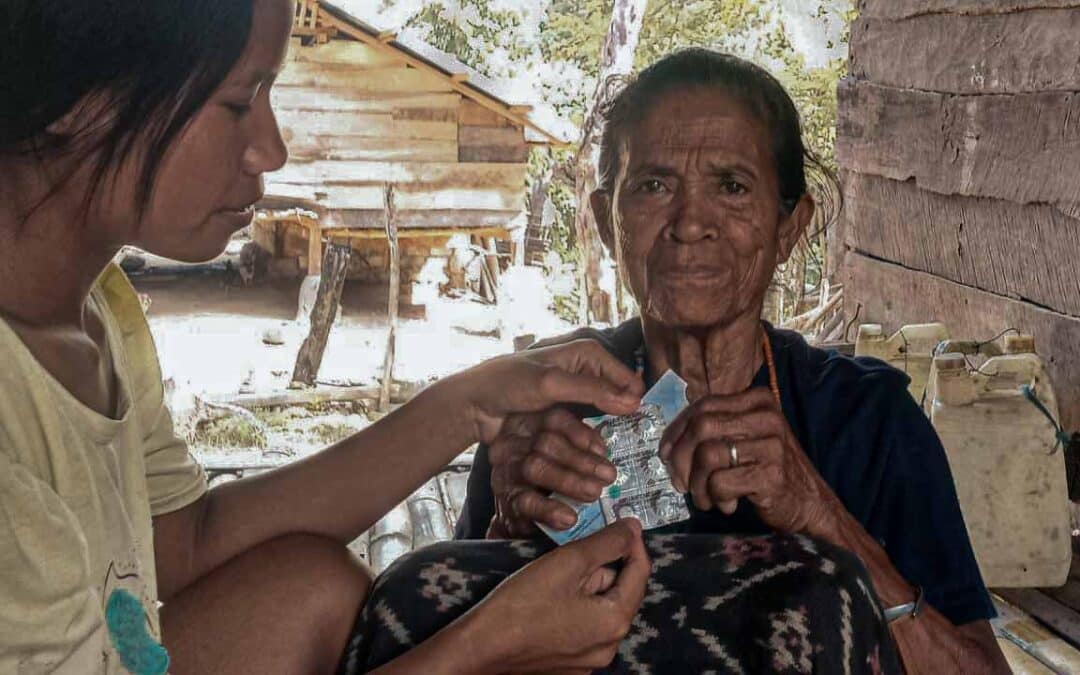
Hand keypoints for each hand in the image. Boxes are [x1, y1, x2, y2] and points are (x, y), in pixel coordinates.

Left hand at [459, 339, 643, 445]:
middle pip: (611, 392)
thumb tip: (633, 401)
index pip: (620, 372)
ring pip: (599, 411)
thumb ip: (593, 391)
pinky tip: (592, 449)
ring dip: (604, 427)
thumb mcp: (552, 384)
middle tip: (631, 432)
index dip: (631, 391)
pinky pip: (582, 424)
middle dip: (620, 410)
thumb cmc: (509, 383)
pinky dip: (587, 435)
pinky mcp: (560, 413)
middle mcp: (579, 370)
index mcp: (582, 352)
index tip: (641, 414)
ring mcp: (570, 393)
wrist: (474, 403)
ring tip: (609, 446)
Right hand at [469, 519, 649, 673]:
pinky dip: (574, 608)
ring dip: (586, 586)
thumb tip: (633, 527)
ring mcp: (588, 660)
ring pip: (598, 608)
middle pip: (618, 592)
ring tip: (556, 573)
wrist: (481, 647)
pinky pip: (583, 627)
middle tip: (576, 547)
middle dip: (602, 566)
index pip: (640, 574)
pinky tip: (548, 599)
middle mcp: (609, 647)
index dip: (633, 542)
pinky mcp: (569, 664)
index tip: (624, 521)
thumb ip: (607, 542)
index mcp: (615, 622)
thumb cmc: (522, 603)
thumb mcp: (568, 562)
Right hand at [488, 408, 616, 537]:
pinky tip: (569, 517)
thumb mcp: (561, 455)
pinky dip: (549, 510)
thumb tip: (606, 451)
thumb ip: (580, 447)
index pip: (553, 419)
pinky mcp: (505, 500)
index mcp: (529, 425)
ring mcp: (506, 471)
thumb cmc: (549, 480)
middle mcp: (513, 443)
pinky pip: (525, 502)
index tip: (603, 450)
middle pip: (546, 442)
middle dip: (580, 459)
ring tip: (594, 492)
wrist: (522, 516)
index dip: (581, 433)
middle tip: (607, 475)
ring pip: (535, 467)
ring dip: (570, 481)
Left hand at [660, 387, 842, 535]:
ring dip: (698, 484)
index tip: (664, 455)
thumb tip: (667, 444)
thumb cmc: (768, 470)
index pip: (702, 407)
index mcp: (757, 400)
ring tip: (706, 498)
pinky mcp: (771, 474)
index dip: (676, 431)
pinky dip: (716, 497)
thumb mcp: (744, 438)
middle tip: (681, 483)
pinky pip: (720, 482)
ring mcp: (771, 445)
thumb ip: (714, 429)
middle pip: (701, 427)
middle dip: (681, 458)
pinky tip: (728, 504)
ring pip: (707, 455)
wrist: (809, 504)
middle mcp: (766, 416)